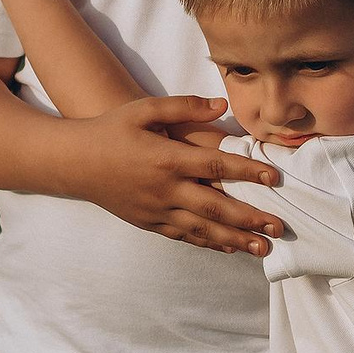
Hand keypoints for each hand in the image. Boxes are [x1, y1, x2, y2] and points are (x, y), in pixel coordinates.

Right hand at [65, 95, 286, 255]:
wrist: (74, 162)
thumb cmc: (111, 130)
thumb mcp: (144, 109)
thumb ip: (184, 106)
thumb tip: (222, 104)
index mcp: (166, 158)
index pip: (216, 166)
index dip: (247, 172)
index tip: (275, 178)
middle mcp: (164, 188)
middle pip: (215, 206)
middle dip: (250, 218)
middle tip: (280, 227)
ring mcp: (156, 210)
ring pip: (202, 229)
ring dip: (235, 239)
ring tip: (263, 247)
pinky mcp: (148, 222)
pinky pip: (184, 236)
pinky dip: (209, 243)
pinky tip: (230, 247)